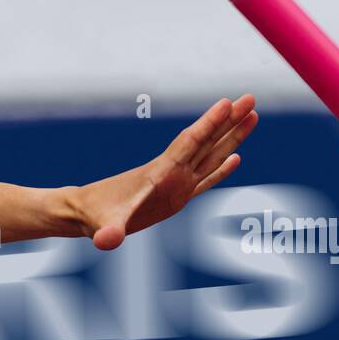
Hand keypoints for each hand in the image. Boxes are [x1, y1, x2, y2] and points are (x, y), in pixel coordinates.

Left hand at [77, 95, 257, 248]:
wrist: (86, 213)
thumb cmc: (95, 217)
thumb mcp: (103, 225)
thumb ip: (108, 232)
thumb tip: (106, 241)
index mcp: (161, 174)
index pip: (190, 144)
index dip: (209, 124)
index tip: (227, 102)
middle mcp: (173, 174)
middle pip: (207, 142)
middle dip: (229, 121)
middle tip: (251, 98)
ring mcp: (176, 183)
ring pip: (211, 155)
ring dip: (231, 137)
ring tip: (252, 116)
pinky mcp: (176, 196)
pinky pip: (206, 179)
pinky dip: (222, 168)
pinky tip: (236, 158)